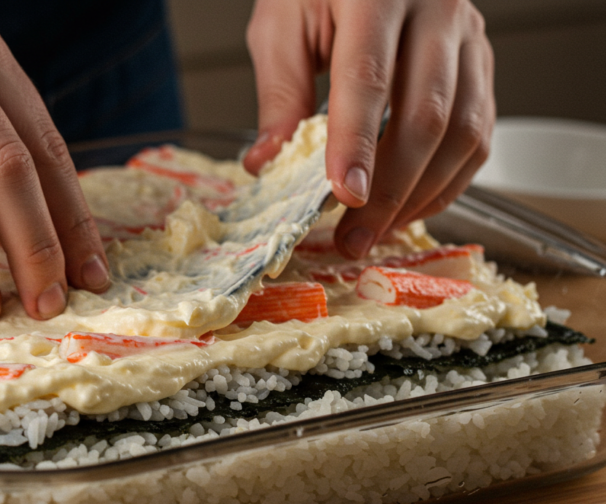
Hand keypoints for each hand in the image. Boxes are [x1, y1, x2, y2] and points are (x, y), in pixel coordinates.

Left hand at [242, 0, 494, 258]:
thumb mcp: (281, 22)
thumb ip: (279, 91)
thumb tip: (268, 162)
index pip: (369, 78)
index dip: (356, 143)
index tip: (343, 195)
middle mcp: (436, 9)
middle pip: (426, 113)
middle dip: (389, 189)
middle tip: (354, 236)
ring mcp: (468, 34)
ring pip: (463, 131)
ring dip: (421, 194)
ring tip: (376, 231)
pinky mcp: (481, 59)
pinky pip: (479, 131)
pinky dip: (448, 179)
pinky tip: (410, 204)